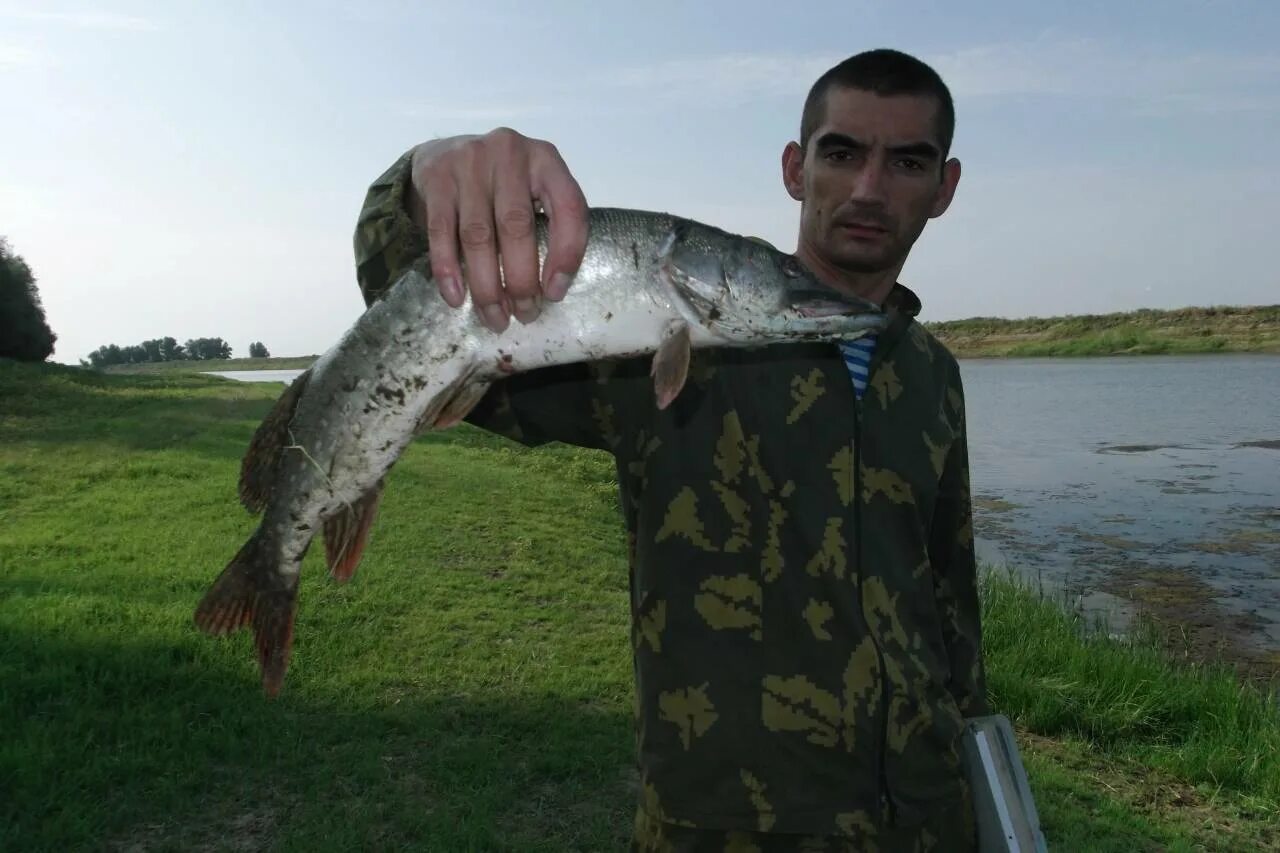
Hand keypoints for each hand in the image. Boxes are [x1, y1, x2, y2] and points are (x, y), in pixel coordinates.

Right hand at [407, 127, 589, 332]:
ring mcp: (469, 163)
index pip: (568, 207)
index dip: (567, 254)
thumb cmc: (504, 185)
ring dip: (487, 286)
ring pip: (478, 236)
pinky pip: (441, 233)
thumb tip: (552, 290)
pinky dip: (449, 270)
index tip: (555, 294)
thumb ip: (552, 228)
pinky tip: (456, 298)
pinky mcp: (437, 179)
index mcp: (546, 159)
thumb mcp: (537, 192)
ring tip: (495, 318)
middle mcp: (509, 153)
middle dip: (521, 281)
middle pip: (517, 226)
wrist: (447, 153)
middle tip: (524, 315)